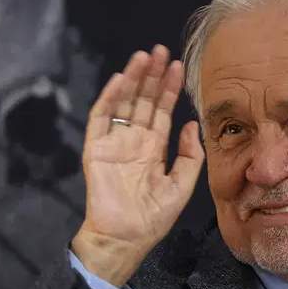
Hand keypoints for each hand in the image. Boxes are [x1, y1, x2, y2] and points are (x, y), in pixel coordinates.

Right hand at [72, 45, 204, 285]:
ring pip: (124, 102)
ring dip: (133, 79)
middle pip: (143, 100)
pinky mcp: (96, 149)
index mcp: (153, 148)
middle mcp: (133, 140)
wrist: (126, 238)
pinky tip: (122, 80)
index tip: (179, 66)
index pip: (162, 111)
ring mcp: (114, 142)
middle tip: (161, 50)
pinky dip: (110, 98)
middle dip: (152, 76)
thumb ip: (190, 155)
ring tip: (144, 56)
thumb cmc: (153, 218)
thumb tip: (191, 122)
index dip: (170, 89)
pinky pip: (101, 118)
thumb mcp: (182, 186)